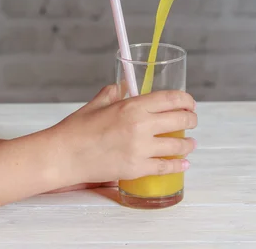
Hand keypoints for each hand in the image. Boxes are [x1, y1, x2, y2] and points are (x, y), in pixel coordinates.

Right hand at [47, 84, 196, 186]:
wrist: (63, 156)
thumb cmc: (76, 129)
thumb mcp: (96, 104)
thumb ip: (113, 93)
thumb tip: (123, 86)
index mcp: (132, 106)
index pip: (171, 98)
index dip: (187, 100)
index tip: (190, 103)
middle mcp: (140, 126)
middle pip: (180, 120)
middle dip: (191, 120)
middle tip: (192, 122)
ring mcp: (140, 149)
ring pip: (177, 146)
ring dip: (188, 145)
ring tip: (190, 144)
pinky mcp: (136, 168)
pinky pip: (165, 167)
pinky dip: (178, 166)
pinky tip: (183, 164)